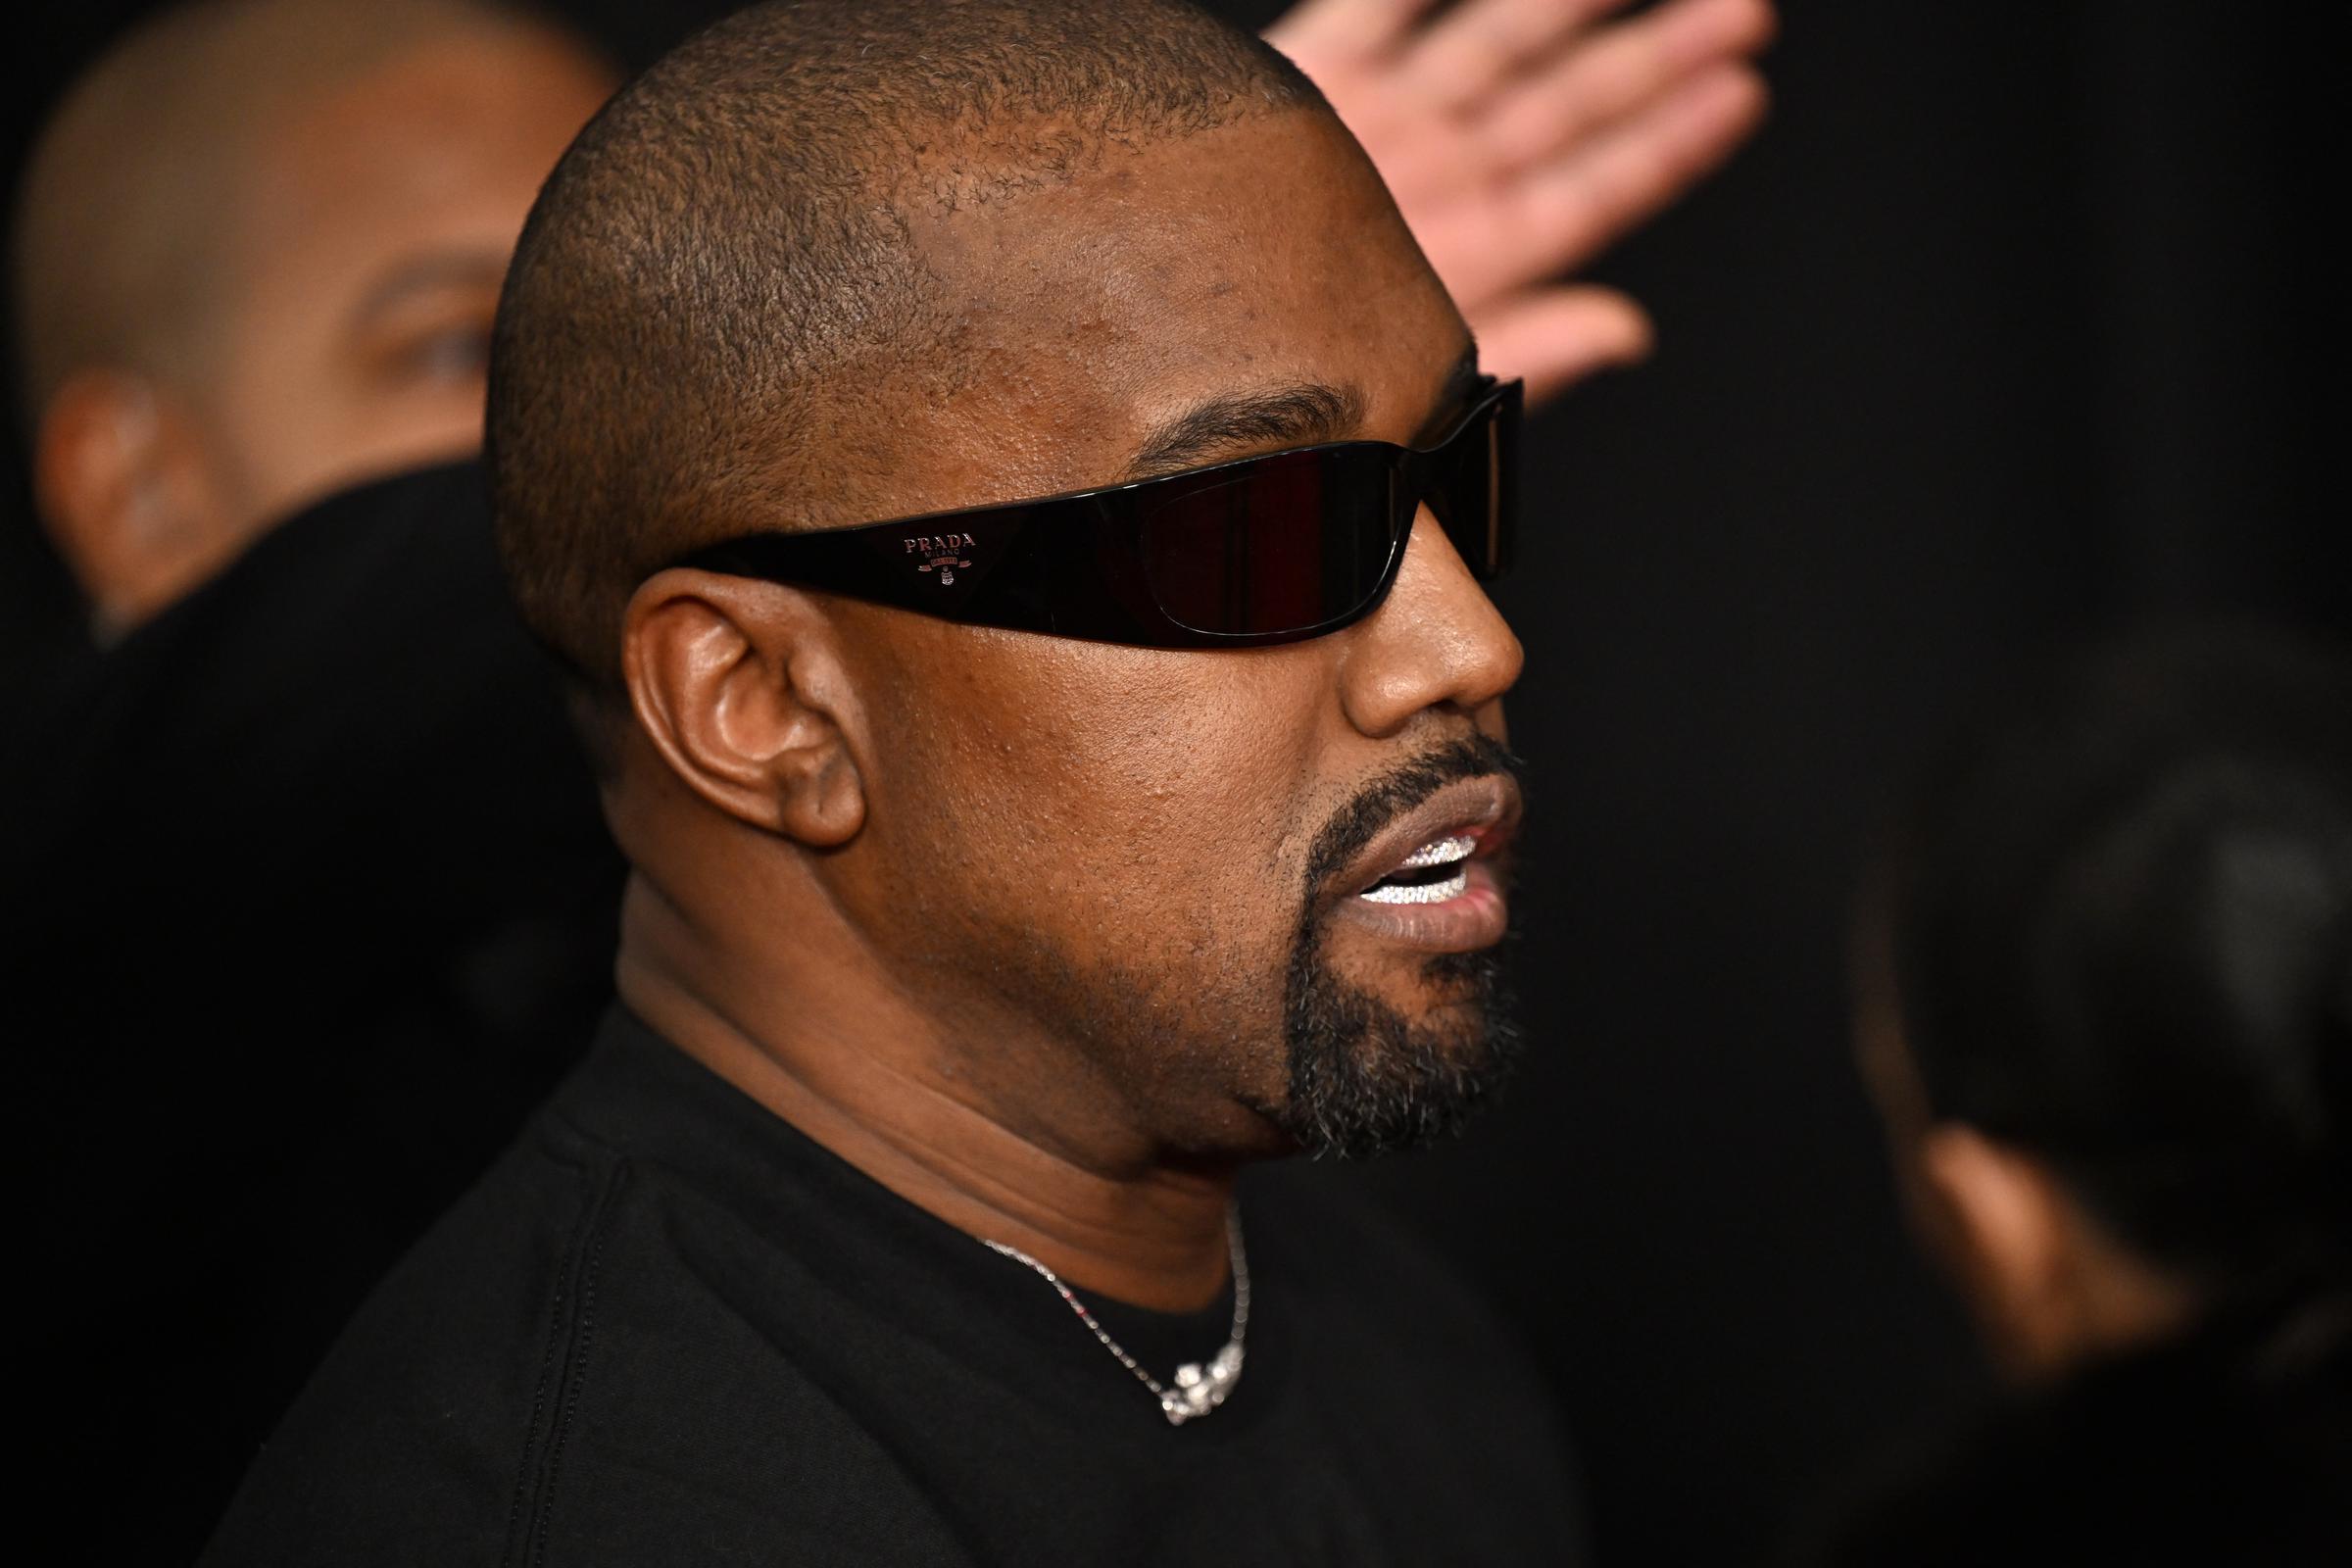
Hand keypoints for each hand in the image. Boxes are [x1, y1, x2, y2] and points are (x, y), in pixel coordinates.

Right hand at [1267, 0, 1774, 404]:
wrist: (1149, 339)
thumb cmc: (1264, 396)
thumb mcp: (1415, 394)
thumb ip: (1527, 354)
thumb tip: (1632, 328)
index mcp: (1466, 260)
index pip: (1590, 191)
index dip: (1667, 142)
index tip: (1740, 93)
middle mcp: (1432, 183)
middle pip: (1562, 107)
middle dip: (1651, 57)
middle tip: (1741, 14)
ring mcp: (1377, 127)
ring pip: (1492, 42)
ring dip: (1570, 3)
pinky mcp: (1310, 85)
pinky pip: (1379, 8)